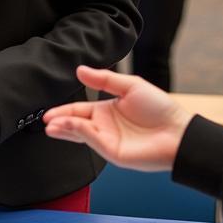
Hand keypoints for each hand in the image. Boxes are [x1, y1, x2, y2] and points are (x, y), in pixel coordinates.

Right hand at [43, 65, 192, 172]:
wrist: (178, 131)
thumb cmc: (159, 108)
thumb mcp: (130, 86)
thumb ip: (103, 79)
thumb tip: (79, 70)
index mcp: (106, 110)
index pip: (79, 109)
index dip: (64, 109)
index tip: (49, 111)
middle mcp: (104, 127)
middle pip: (75, 123)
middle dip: (59, 121)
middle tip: (45, 119)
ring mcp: (107, 140)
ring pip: (80, 133)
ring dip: (64, 128)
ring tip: (50, 125)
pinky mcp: (112, 152)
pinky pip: (92, 140)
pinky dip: (79, 132)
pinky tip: (68, 125)